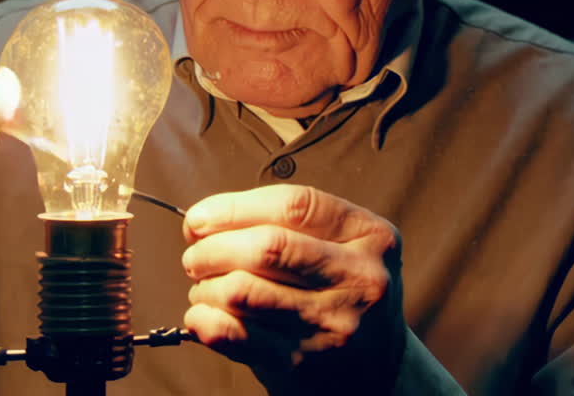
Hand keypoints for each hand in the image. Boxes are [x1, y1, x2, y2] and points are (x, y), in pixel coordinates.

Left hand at [181, 184, 404, 390]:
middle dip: (213, 248)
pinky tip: (201, 315)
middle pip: (266, 247)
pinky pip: (235, 334)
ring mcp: (334, 323)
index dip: (234, 207)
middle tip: (196, 257)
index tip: (198, 218)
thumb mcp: (340, 245)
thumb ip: (284, 224)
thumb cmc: (340, 291)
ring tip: (204, 288)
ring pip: (243, 290)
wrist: (377, 368)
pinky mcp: (303, 360)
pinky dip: (204, 320)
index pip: (292, 205)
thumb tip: (203, 221)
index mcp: (370, 235)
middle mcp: (360, 278)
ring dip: (206, 287)